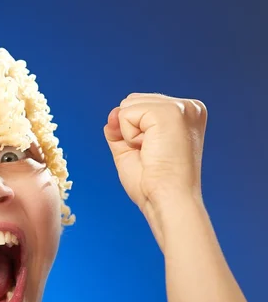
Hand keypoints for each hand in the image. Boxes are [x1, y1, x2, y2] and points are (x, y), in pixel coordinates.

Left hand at [103, 93, 206, 210]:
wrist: (167, 200)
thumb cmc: (153, 183)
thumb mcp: (130, 149)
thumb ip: (119, 127)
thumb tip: (113, 112)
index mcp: (184, 114)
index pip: (139, 105)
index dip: (133, 132)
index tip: (153, 153)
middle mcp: (188, 107)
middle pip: (131, 101)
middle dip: (130, 130)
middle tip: (151, 154)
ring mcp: (181, 107)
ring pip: (127, 106)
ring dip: (129, 134)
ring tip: (152, 152)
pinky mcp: (170, 112)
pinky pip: (125, 114)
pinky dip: (129, 136)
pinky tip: (149, 149)